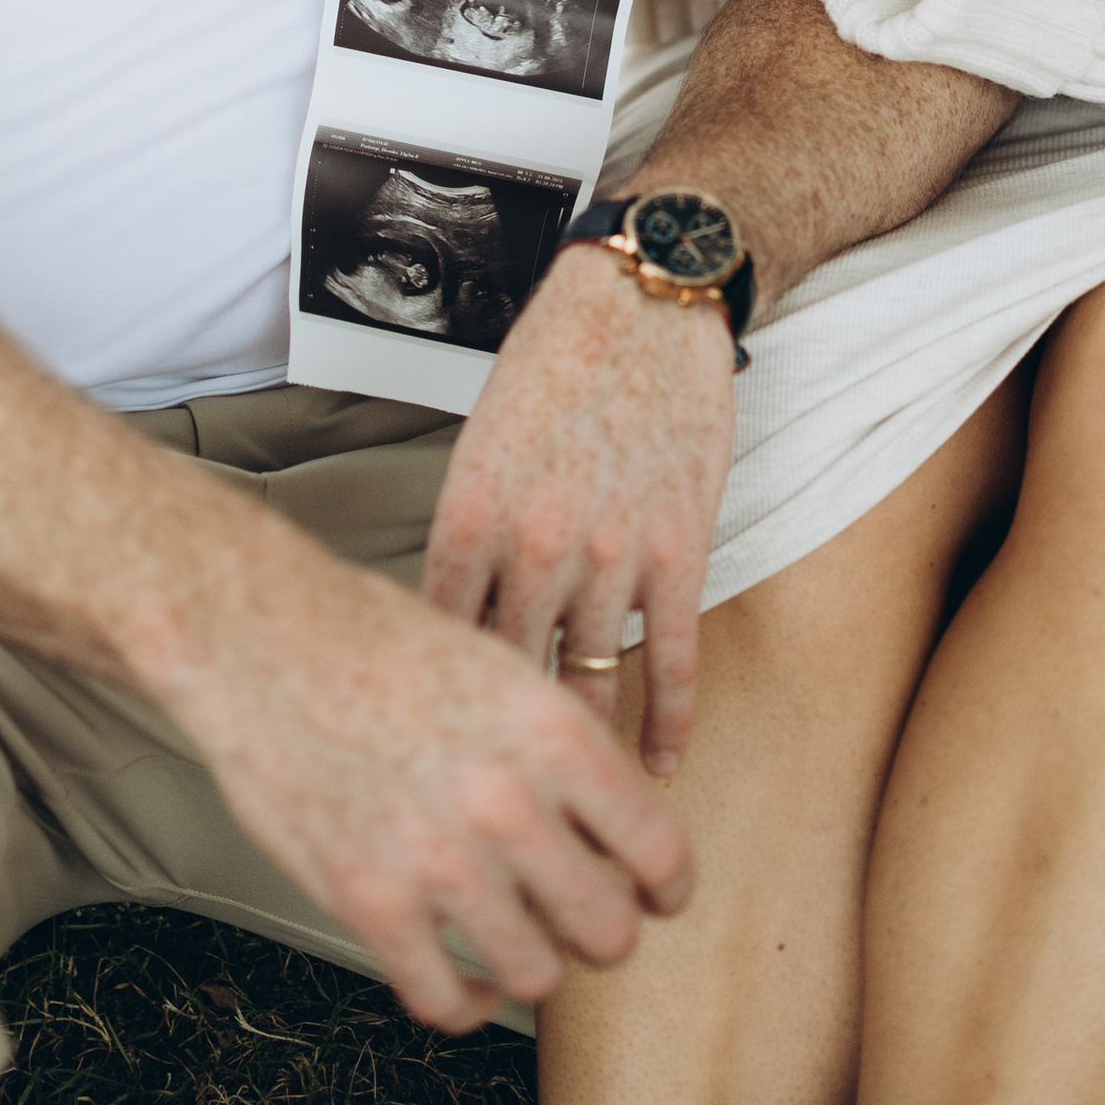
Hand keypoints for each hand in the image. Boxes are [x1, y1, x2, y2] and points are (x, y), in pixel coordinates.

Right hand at [160, 497, 691, 1029]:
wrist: (260, 635)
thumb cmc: (375, 639)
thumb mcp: (499, 665)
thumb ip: (559, 748)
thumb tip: (612, 816)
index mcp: (552, 733)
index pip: (658, 851)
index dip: (665, 886)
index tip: (656, 895)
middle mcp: (507, 804)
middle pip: (608, 931)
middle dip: (601, 931)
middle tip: (581, 918)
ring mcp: (437, 863)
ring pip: (536, 975)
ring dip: (533, 963)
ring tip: (517, 939)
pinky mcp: (370, 905)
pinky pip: (445, 1001)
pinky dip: (464, 1002)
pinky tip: (461, 977)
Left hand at [421, 244, 738, 777]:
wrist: (643, 299)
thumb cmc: (555, 359)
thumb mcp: (483, 439)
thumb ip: (472, 528)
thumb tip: (454, 612)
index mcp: (471, 509)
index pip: (437, 632)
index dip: (431, 693)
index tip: (425, 743)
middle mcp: (533, 540)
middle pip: (505, 670)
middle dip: (494, 738)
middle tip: (492, 802)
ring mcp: (610, 551)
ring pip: (585, 675)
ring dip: (581, 744)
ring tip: (572, 805)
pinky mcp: (679, 548)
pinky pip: (670, 658)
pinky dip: (667, 722)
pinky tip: (661, 768)